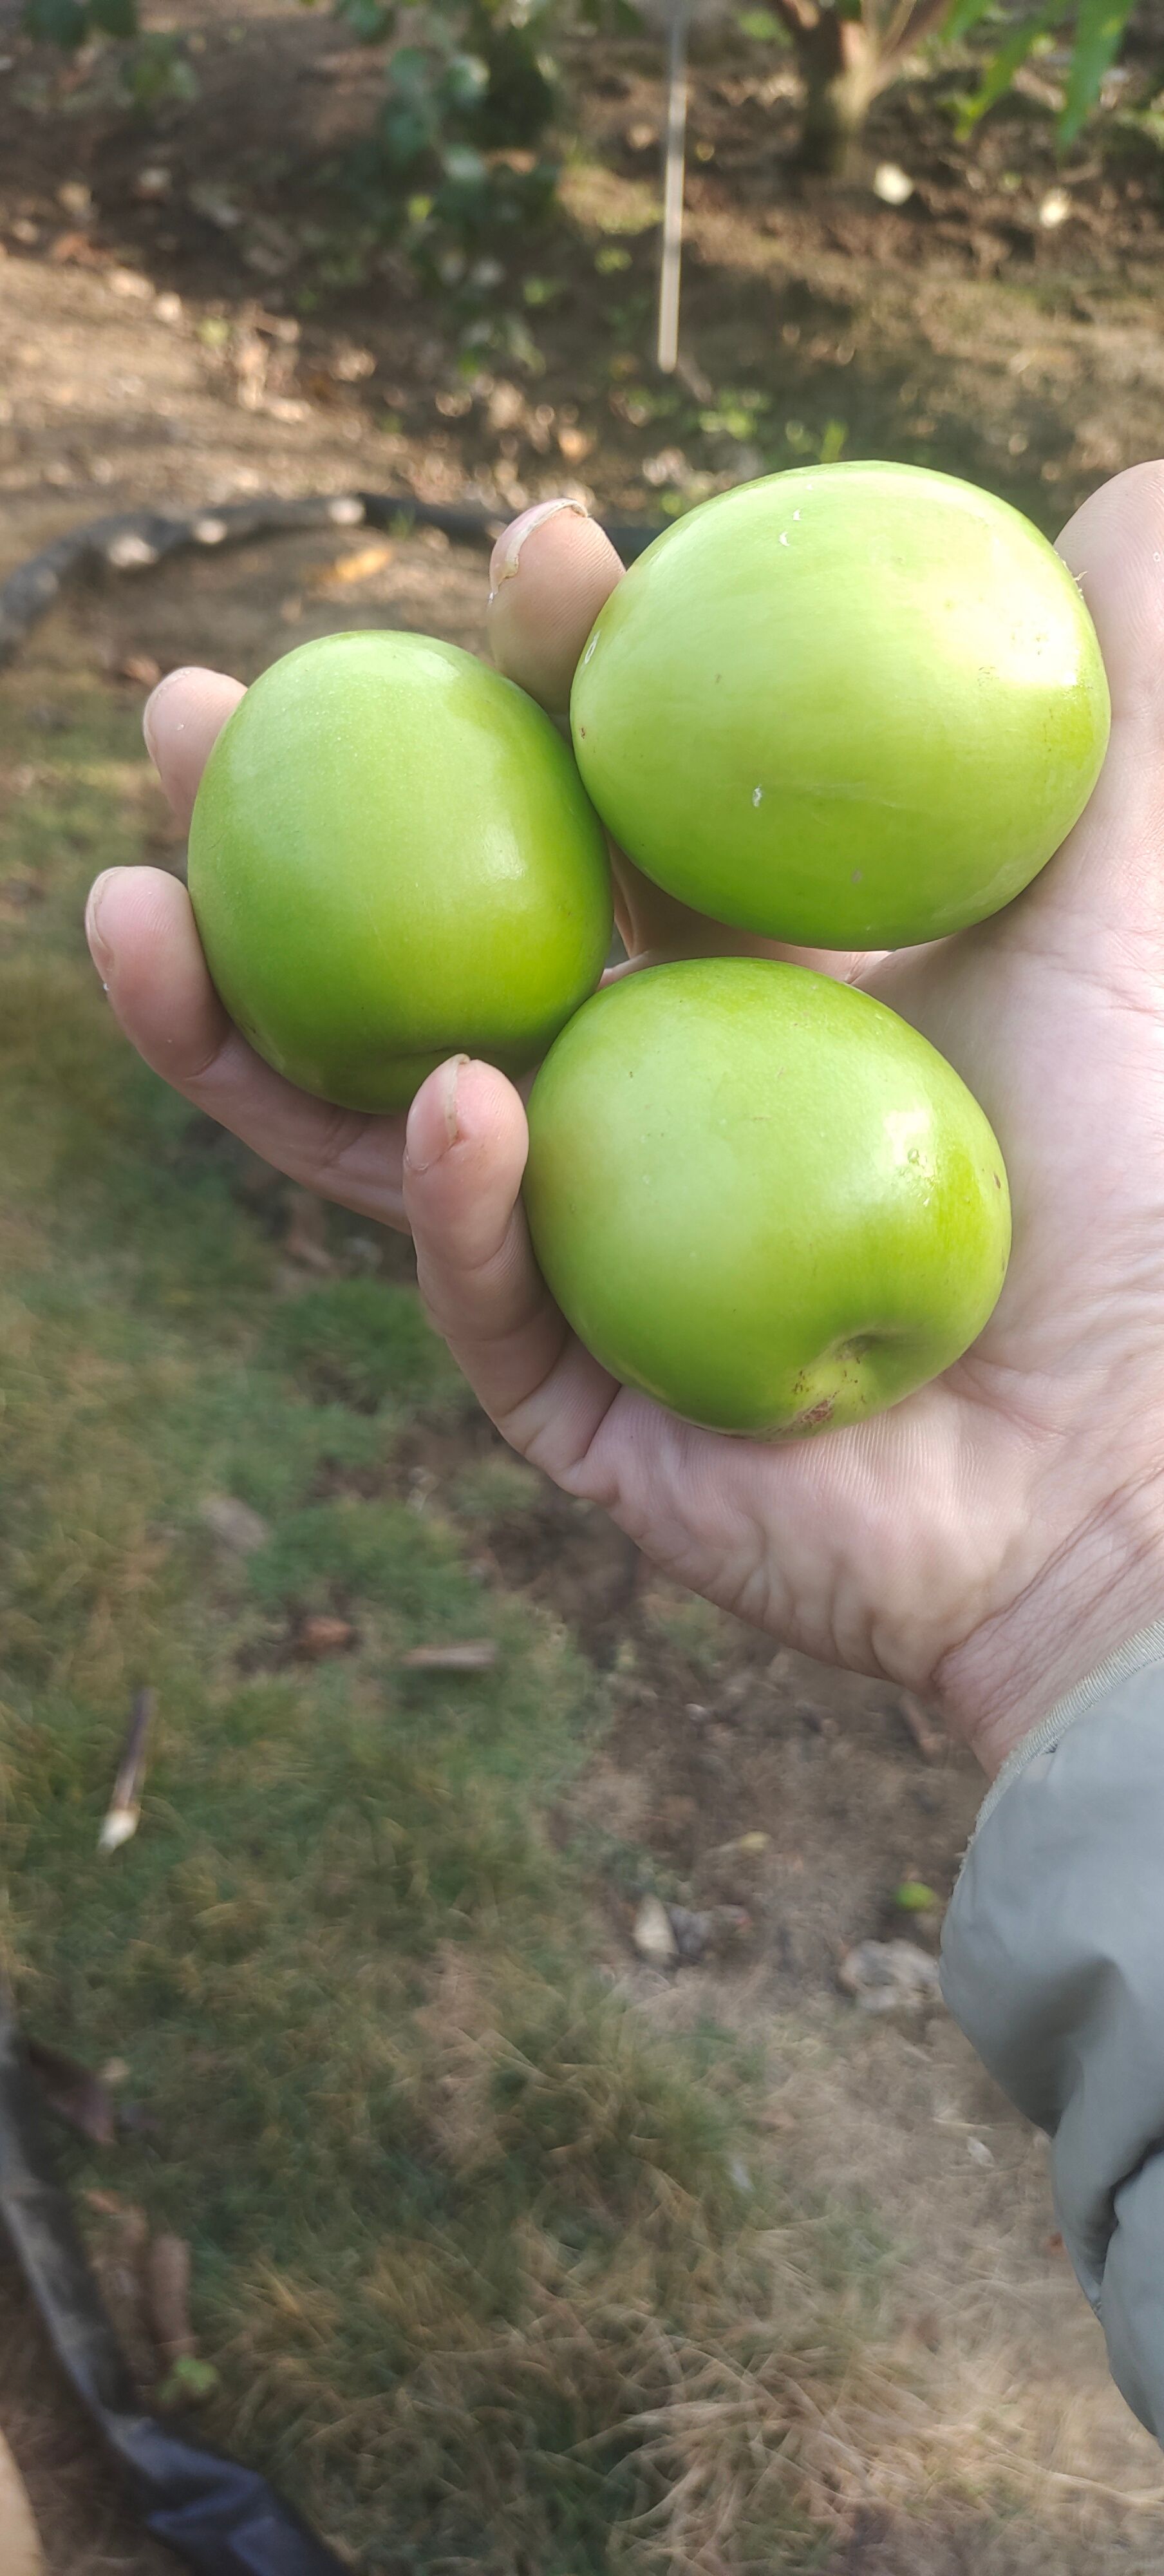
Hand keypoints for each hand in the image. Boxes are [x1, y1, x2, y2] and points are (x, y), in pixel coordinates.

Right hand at [86, 470, 1163, 1774]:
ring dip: (236, 1027)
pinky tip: (447, 1101)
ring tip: (127, 893)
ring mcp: (577, 1261)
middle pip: (414, 958)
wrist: (1145, 1443)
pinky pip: (487, 1299)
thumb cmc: (1152, 1176)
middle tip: (189, 710)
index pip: (591, 822)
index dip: (541, 683)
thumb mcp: (1128, 909)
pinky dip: (456, 1207)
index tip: (542, 548)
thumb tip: (1118, 486)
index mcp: (722, 989)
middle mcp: (620, 1113)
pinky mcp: (575, 1408)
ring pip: (364, 1135)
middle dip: (282, 831)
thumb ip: (1119, 711)